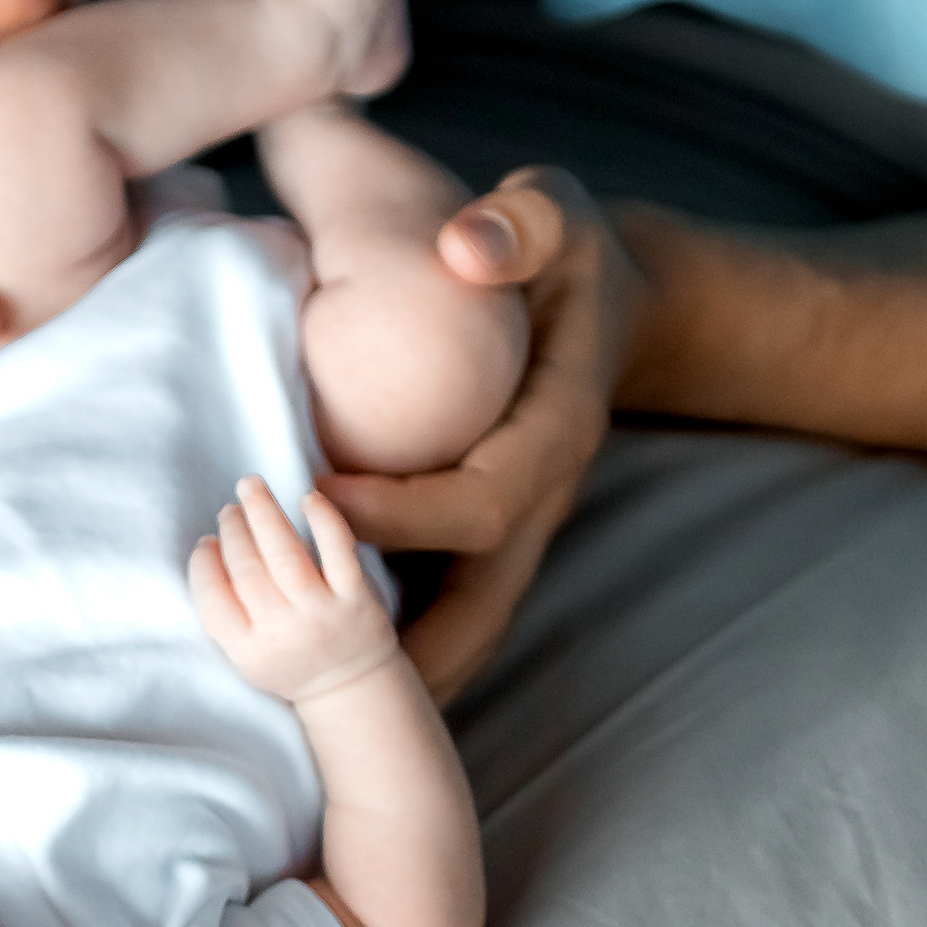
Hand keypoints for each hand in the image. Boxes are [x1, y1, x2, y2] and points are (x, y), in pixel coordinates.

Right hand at [190, 475, 396, 705]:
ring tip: (250, 487)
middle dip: (233, 531)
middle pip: (247, 569)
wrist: (352, 688)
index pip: (212, 599)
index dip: (204, 564)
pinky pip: (338, 549)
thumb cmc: (292, 663)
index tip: (207, 542)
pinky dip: (322, 518)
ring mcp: (321, 614)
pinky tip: (307, 498)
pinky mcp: (356, 599)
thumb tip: (211, 547)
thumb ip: (225, 613)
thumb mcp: (247, 656)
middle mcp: (282, 633)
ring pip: (284, 553)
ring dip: (262, 512)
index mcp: (248, 652)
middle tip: (230, 510)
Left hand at [318, 169, 645, 703]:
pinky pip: (447, 600)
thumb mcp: (556, 212)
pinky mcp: (491, 532)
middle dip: (413, 653)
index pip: (483, 500)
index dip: (405, 512)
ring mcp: (519, 524)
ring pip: (469, 622)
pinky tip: (326, 659)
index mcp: (556, 432)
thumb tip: (467, 247)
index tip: (319, 500)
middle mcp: (540, 496)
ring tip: (313, 714)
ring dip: (405, 670)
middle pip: (485, 606)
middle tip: (321, 687)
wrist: (613, 301)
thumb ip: (521, 224)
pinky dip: (398, 637)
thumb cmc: (567, 253)